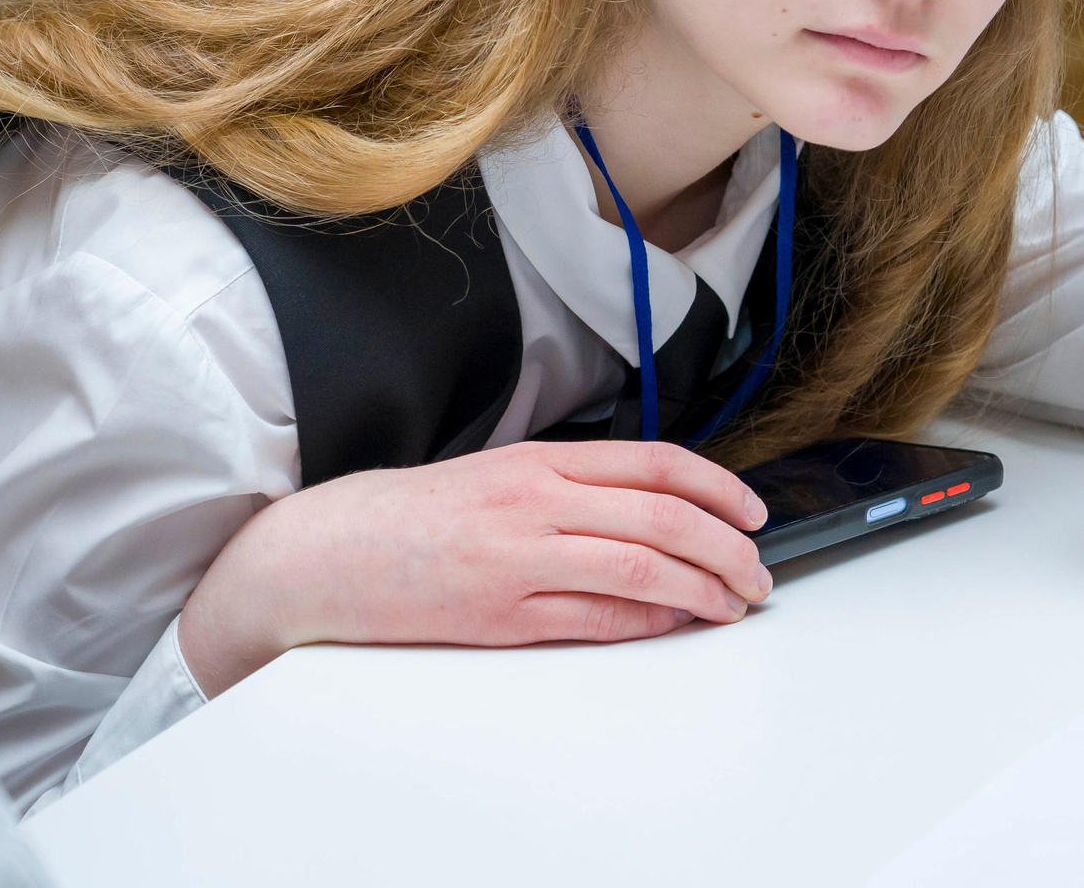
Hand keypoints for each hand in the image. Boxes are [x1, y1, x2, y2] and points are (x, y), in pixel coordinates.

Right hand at [176, 440, 773, 695]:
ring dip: (701, 589)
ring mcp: (517, 557)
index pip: (653, 463)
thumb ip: (570, 490)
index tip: (751, 511)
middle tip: (759, 572)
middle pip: (661, 516)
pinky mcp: (498, 613)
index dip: (717, 486)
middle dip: (726, 547)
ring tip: (733, 604)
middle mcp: (534, 499)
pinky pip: (594, 617)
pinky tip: (674, 624)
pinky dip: (646, 621)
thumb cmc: (409, 518)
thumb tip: (652, 514)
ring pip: (639, 566)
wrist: (323, 551)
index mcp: (538, 459)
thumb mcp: (495, 477)